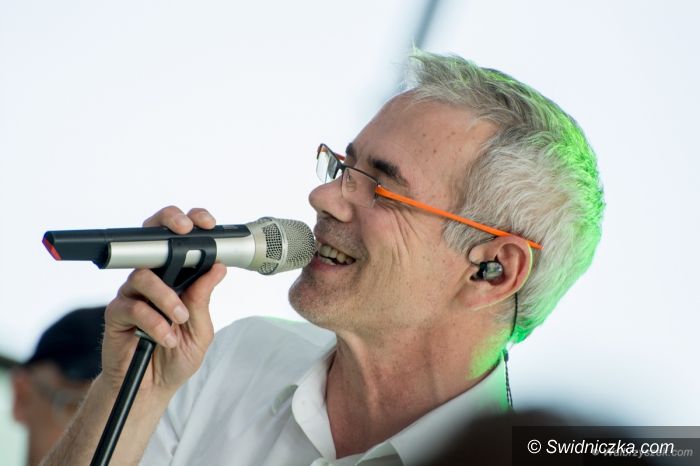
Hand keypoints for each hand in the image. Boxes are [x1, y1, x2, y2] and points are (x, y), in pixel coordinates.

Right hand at [100, 206, 226, 395]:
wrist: (154, 388)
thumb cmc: (178, 356)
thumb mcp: (200, 329)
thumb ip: (203, 298)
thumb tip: (218, 268)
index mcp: (176, 280)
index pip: (179, 243)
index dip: (189, 224)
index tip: (205, 223)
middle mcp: (153, 282)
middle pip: (152, 241)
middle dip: (168, 227)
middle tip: (185, 232)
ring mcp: (133, 295)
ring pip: (144, 276)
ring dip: (167, 298)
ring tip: (179, 320)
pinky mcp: (116, 313)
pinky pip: (133, 306)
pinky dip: (154, 322)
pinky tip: (164, 336)